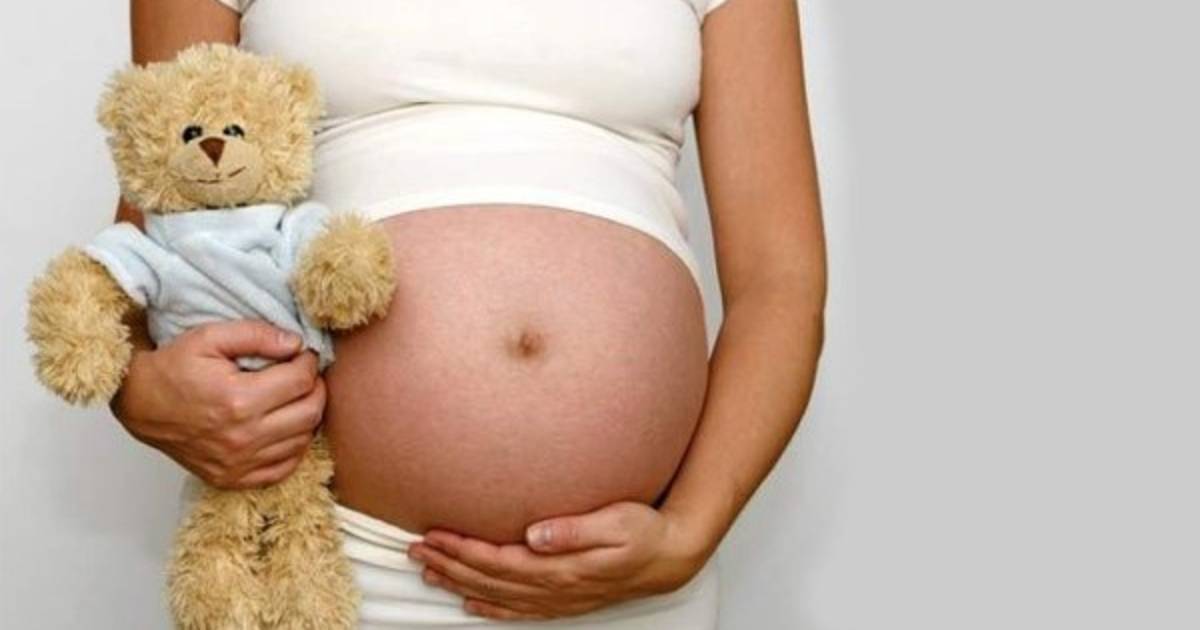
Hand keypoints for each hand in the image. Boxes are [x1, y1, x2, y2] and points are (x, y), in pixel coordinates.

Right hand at [110, 320, 325, 489]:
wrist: (139, 405)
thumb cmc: (173, 369)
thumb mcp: (209, 337)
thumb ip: (256, 335)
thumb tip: (295, 343)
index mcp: (238, 400)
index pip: (301, 381)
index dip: (309, 363)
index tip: (302, 355)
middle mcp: (242, 437)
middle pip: (310, 413)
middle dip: (315, 388)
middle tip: (304, 375)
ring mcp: (238, 463)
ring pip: (302, 441)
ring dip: (307, 417)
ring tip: (293, 398)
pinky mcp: (233, 479)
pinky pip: (284, 468)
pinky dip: (292, 447)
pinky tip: (284, 427)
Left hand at [406, 501, 710, 620]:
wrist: (671, 557)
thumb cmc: (645, 533)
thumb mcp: (618, 522)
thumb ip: (575, 529)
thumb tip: (536, 533)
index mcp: (560, 567)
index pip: (498, 561)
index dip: (462, 549)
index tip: (434, 534)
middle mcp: (553, 588)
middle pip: (488, 579)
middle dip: (449, 564)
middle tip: (415, 550)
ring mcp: (557, 598)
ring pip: (496, 596)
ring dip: (460, 584)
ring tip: (429, 572)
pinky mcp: (563, 600)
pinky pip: (517, 610)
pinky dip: (489, 608)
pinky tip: (471, 604)